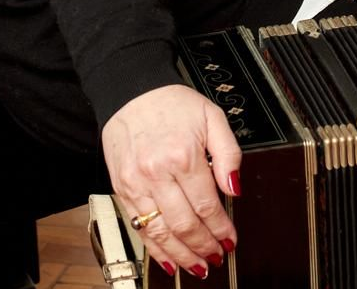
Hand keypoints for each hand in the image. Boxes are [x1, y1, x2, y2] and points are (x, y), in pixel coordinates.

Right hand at [102, 85, 240, 278]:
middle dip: (204, 246)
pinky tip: (168, 259)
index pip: (206, 205)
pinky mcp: (121, 189)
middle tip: (216, 256)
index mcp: (183, 155)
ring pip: (160, 232)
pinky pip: (138, 227)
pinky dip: (154, 249)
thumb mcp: (212, 116)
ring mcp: (136, 183)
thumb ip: (228, 153)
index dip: (220, 228)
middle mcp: (157, 172)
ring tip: (197, 266)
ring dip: (181, 255)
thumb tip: (235, 187)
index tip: (230, 239)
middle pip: (184, 224)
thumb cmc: (172, 103)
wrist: (132, 90)